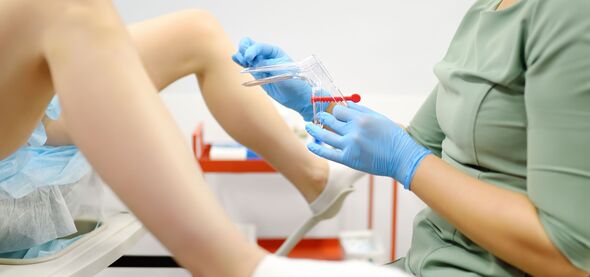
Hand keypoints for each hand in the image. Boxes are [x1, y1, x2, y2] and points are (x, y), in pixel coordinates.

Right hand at [232, 37, 314, 120]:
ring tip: (240, 59)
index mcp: (274, 52)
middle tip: (245, 58)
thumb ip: (267, 65)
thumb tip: (253, 62)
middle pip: (250, 46)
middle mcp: (266, 56)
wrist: (296, 97)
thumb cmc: (294, 81)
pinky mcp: (257, 75)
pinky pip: (247, 66)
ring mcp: (260, 65)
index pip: (260, 47)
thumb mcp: (281, 71)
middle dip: (245, 49)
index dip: (253, 50)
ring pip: (246, 56)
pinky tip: (236, 59)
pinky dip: (240, 62)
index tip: (249, 57)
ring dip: (241, 55)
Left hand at [305, 103, 430, 188]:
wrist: (401, 158)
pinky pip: (328, 153)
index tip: (333, 112)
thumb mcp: (379, 118)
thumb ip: (361, 111)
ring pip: (325, 135)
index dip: (335, 110)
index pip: (339, 110)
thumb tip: (346, 104)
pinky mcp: (348, 159)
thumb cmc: (393, 137)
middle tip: (318, 117)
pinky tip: (310, 144)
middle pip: (331, 120)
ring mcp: (349, 145)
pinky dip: (317, 148)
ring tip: (308, 126)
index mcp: (361, 118)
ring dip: (314, 130)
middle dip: (323, 118)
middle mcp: (353, 130)